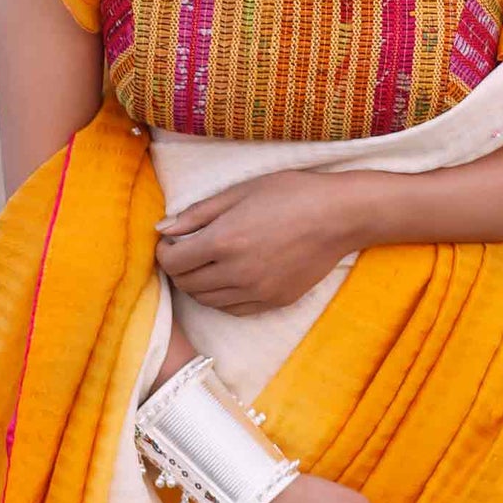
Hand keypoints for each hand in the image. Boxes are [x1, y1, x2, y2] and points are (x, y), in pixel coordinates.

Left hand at [155, 170, 367, 313]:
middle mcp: (237, 272)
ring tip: (206, 264)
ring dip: (197, 285)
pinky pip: (233, 309)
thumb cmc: (291, 194)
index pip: (173, 262)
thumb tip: (163, 229)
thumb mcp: (240, 192)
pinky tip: (228, 278)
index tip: (170, 242)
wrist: (339, 216)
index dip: (164, 252)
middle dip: (178, 269)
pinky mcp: (274, 301)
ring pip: (207, 300)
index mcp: (224, 241)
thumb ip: (198, 213)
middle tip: (185, 252)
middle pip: (187, 284)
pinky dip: (221, 298)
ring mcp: (257, 291)